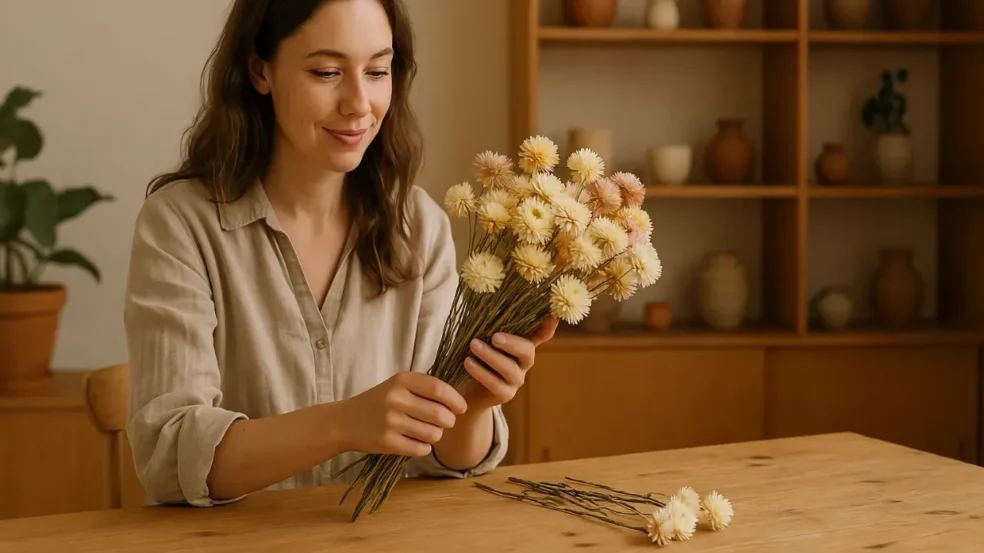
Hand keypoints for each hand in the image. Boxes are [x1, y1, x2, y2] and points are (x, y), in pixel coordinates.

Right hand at [337, 372, 467, 457]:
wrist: (345, 421)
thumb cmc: (379, 402)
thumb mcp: (398, 385)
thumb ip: (425, 388)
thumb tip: (458, 402)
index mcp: (401, 380)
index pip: (439, 389)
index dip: (455, 400)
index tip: (461, 408)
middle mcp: (395, 399)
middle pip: (440, 414)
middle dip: (449, 421)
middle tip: (445, 422)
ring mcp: (390, 421)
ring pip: (433, 434)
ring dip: (437, 436)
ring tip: (428, 432)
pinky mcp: (386, 442)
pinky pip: (421, 449)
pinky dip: (424, 448)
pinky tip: (416, 442)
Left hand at [460, 316, 558, 410]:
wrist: (466, 389)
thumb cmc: (475, 356)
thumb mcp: (482, 338)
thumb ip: (488, 325)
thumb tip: (480, 300)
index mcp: (521, 345)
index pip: (541, 335)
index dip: (548, 326)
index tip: (552, 315)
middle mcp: (523, 362)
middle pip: (528, 351)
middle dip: (512, 343)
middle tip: (495, 337)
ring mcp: (516, 379)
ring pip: (509, 368)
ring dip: (490, 355)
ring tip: (473, 345)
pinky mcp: (505, 394)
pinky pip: (495, 384)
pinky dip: (480, 372)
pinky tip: (468, 362)